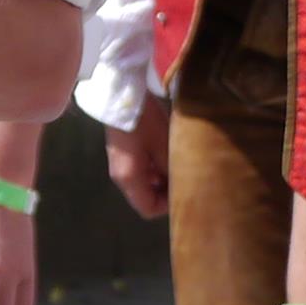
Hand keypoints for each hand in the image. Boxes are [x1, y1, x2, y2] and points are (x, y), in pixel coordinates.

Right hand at [107, 97, 172, 218]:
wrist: (123, 96)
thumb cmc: (145, 123)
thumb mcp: (164, 147)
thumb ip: (171, 170)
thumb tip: (182, 185)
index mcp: (130, 179)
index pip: (148, 209)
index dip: (167, 206)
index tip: (184, 191)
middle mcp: (122, 177)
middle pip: (146, 197)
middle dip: (166, 192)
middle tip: (185, 178)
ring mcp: (120, 166)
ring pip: (144, 184)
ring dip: (161, 179)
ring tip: (178, 165)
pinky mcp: (123, 155)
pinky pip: (140, 171)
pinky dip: (154, 169)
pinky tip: (167, 154)